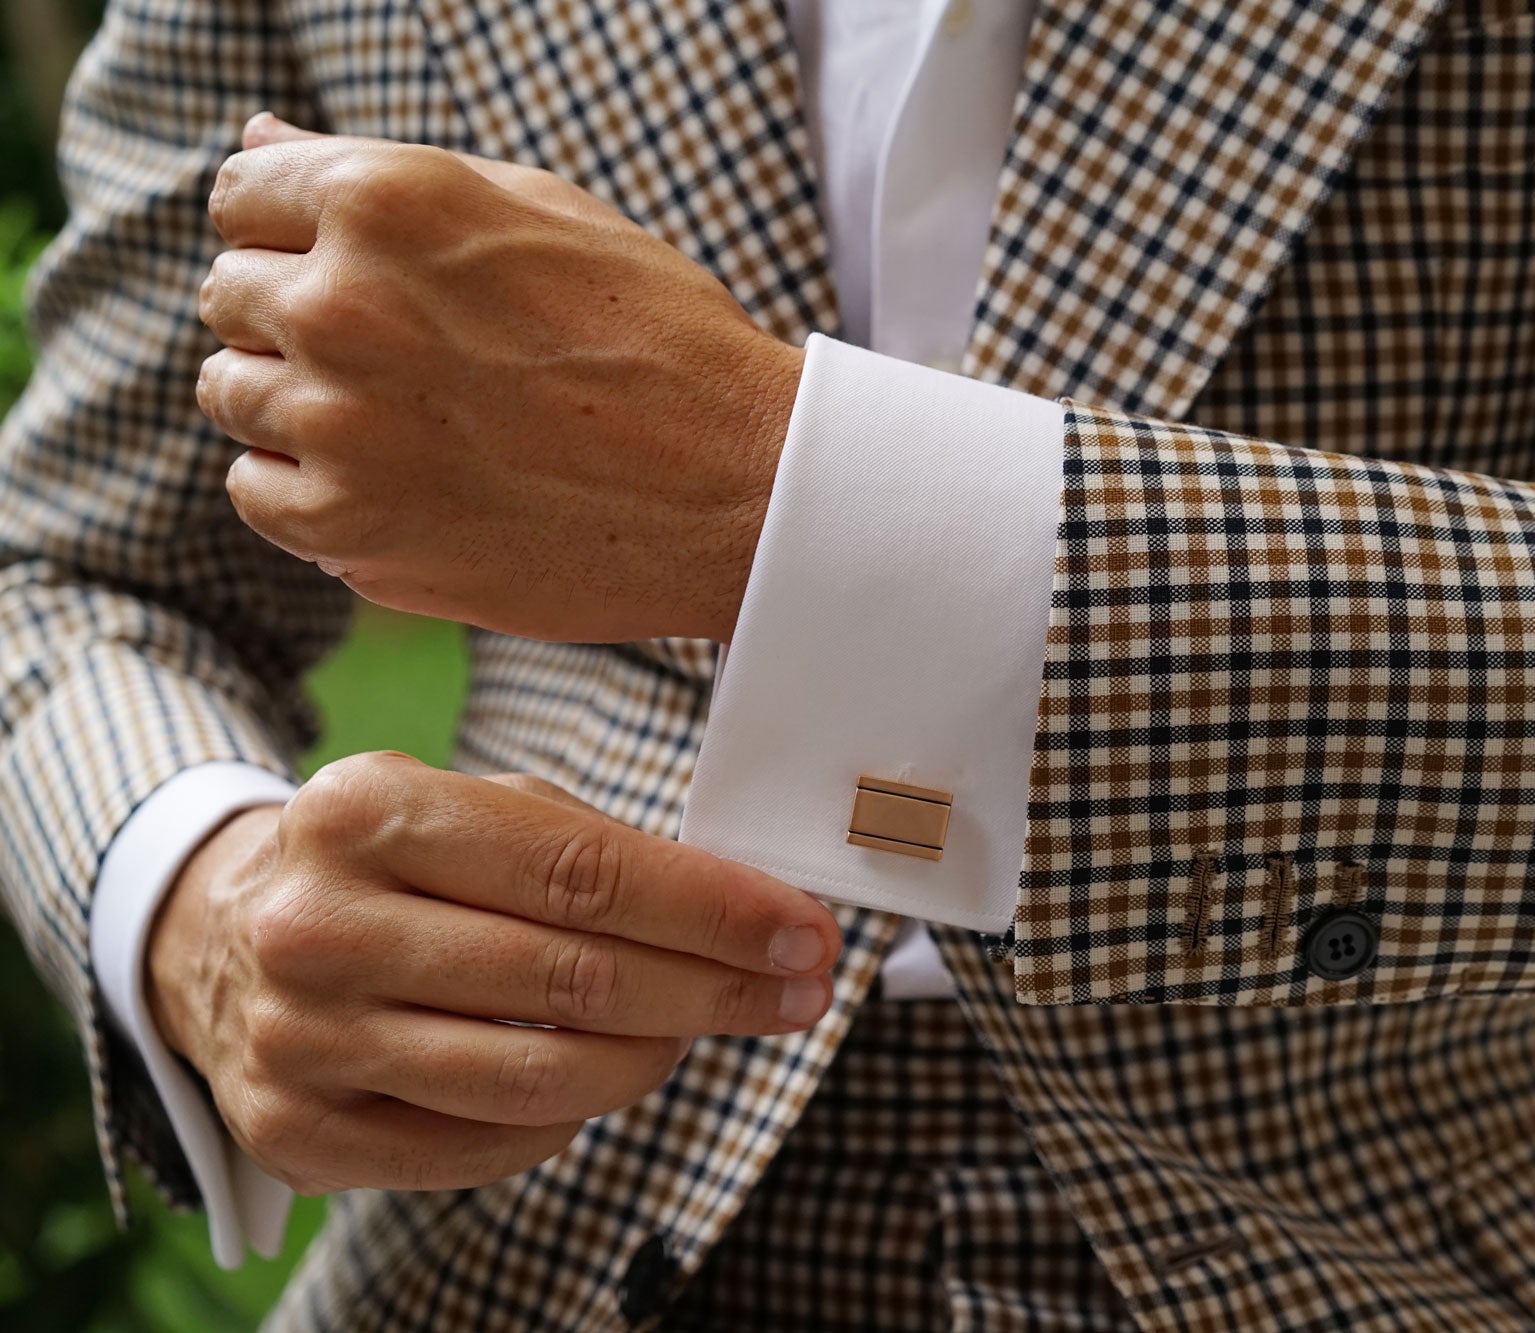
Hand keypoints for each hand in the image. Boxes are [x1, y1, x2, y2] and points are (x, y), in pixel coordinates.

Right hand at [145, 753, 840, 1193]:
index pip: (582, 873)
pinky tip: (605, 1074)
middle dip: (713, 990)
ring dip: (654, 1059)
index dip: (713, 910)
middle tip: (796, 991)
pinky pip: (484, 1145)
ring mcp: (301, 1038)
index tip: (803, 931)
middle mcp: (320, 925)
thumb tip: (747, 912)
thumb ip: (589, 847)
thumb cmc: (387, 865)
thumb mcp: (464, 808)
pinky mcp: (299, 1132)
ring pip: (535, 1079)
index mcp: (368, 811)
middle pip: (571, 980)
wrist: (218, 934)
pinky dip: (570, 1118)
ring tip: (705, 1029)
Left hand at [195, 114, 803, 643]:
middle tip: (402, 353)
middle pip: (227, 295)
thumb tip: (257, 137)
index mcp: (386, 202)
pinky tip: (395, 478)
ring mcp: (340, 427)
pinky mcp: (352, 530)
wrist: (741, 488)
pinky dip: (307, 487)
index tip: (352, 268)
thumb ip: (382, 176)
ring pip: (230, 393)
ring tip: (408, 418)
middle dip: (293, 313)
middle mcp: (343, 306)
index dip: (293, 228)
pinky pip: (257, 492)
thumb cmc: (660, 338)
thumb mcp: (539, 212)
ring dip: (297, 401)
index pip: (241, 194)